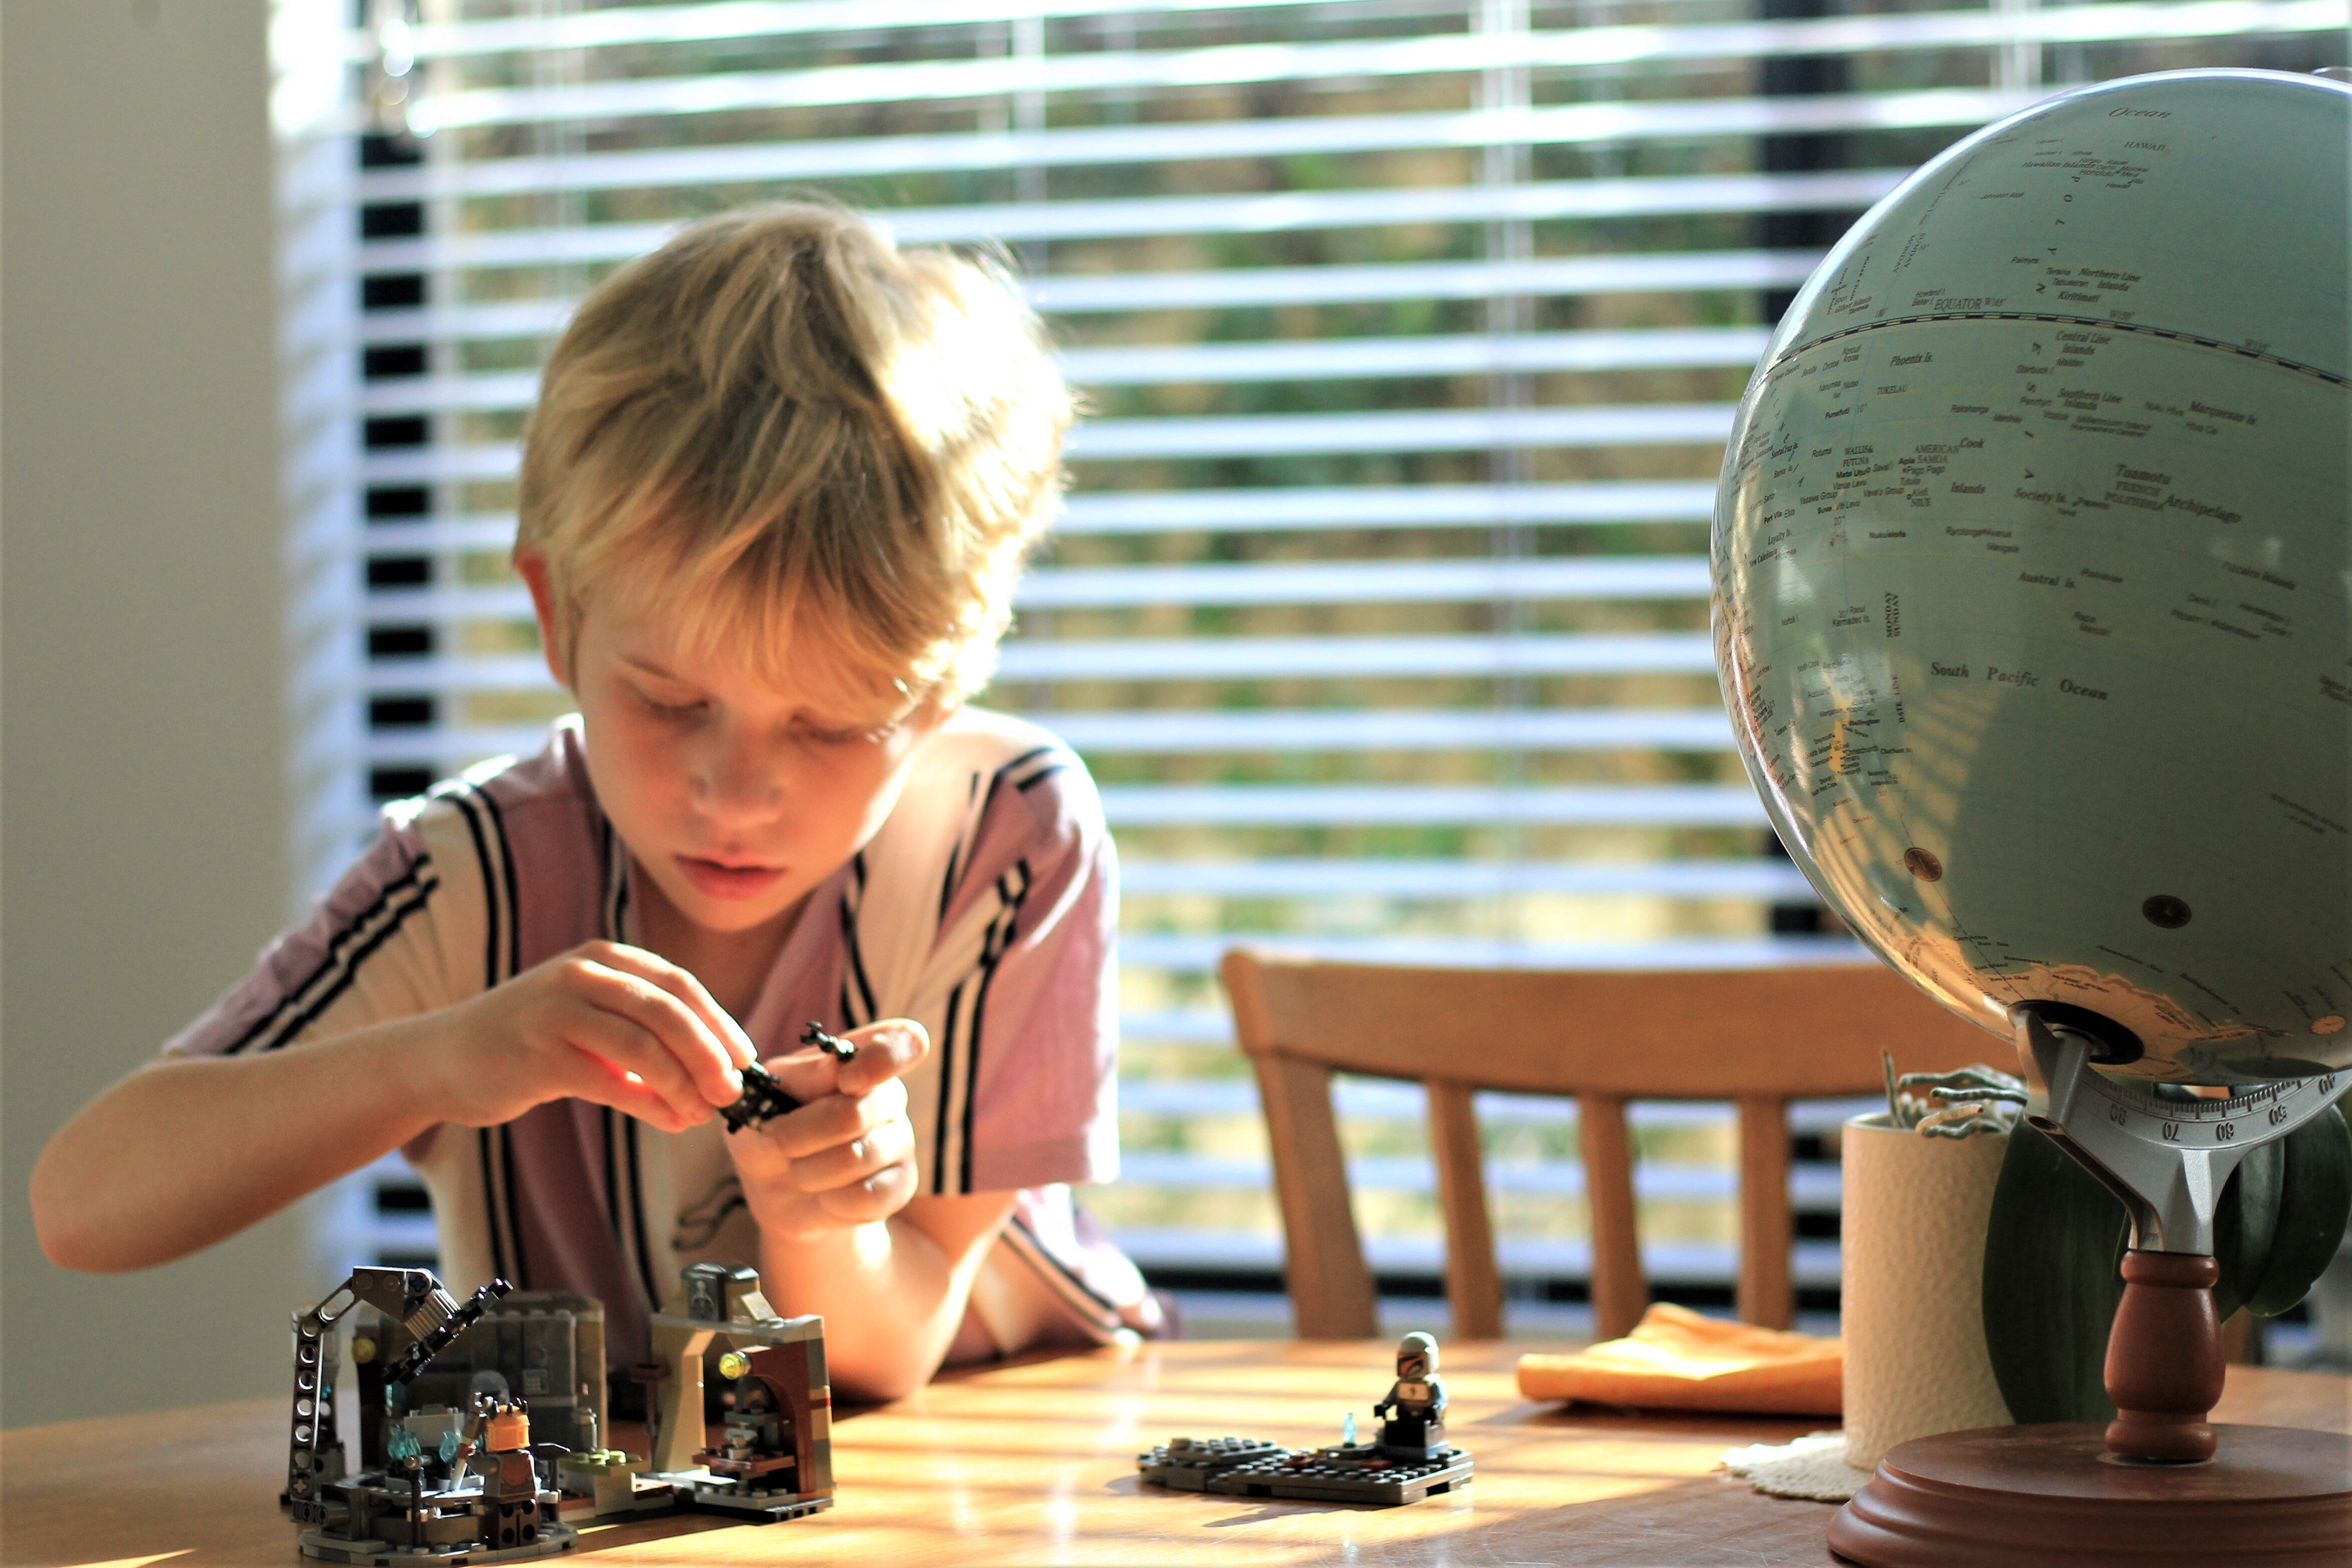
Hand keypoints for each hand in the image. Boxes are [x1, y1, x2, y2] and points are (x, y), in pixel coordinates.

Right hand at [425, 941, 755, 1131]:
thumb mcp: (591, 1020)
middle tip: (733, 1092)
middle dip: (711, 1055)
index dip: (719, 1023)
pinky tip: (670, 1121)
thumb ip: (645, 1035)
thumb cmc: (529, 1042)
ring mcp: (558, 1011)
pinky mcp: (540, 1055)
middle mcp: (582, 975)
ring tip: (703, 1113)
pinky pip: (613, 1082)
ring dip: (684, 1084)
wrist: (442, 1059)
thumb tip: (713, 1076)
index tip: (746, 1060)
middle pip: (670, 1011)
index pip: (680, 986)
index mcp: (603, 958)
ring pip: (646, 1045)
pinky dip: (650, 1105)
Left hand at [726, 1019, 928, 1239]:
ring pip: (858, 1157)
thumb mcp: (762, 1103)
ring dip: (809, 1171)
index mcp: (860, 1058)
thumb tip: (837, 1067)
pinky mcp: (901, 1184)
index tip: (847, 1081)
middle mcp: (890, 1094)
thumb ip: (797, 1081)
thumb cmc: (770, 1133)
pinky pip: (869, 1195)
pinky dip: (831, 1201)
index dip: (882, 1059)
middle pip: (859, 1110)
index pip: (902, 1041)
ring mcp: (900, 1139)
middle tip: (775, 1142)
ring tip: (796, 1172)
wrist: (779, 1194)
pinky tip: (823, 1196)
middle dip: (802, 1133)